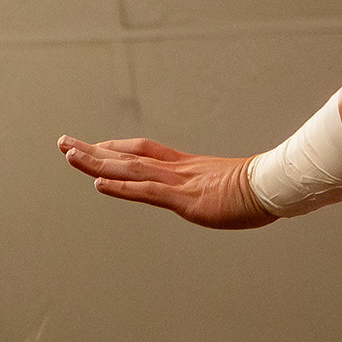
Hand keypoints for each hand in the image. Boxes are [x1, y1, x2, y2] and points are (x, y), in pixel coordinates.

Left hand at [56, 136, 272, 228]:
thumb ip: (224, 191)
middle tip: (65, 143)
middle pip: (128, 155)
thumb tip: (232, 196)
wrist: (276, 184)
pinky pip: (146, 191)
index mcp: (188, 167)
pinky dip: (121, 186)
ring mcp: (180, 182)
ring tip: (69, 155)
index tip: (96, 146)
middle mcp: (178, 170)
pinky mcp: (185, 198)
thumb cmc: (264, 187)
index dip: (117, 149)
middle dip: (94, 150)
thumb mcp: (236, 189)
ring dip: (96, 162)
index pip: (145, 152)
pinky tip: (99, 183)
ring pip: (129, 168)